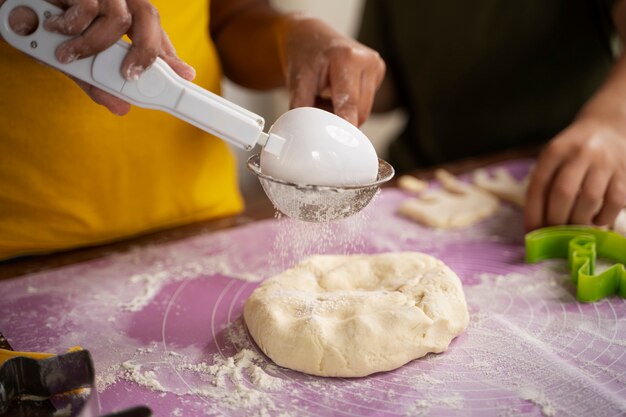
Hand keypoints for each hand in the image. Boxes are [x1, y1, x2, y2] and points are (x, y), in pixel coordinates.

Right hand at [1, 0, 194, 114]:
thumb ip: (97, 81)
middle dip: (145, 52)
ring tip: (69, 54)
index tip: (184, 75)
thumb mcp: (76, 60)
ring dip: (95, 45)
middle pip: (148, 18)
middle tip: (129, 76)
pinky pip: (88, 8)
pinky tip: (55, 28)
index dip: (169, 54)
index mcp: (123, 13)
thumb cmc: (46, 29)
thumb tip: (122, 108)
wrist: (11, 5)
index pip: (155, 32)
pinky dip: (72, 26)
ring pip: (118, 18)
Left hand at [281, 15, 384, 125]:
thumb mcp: (296, 80)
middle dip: (338, 119)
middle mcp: (367, 61)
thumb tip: (305, 134)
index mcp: (347, 58)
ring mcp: (376, 67)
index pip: (349, 103)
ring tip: (326, 95)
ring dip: (344, 113)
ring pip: (363, 111)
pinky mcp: (378, 73)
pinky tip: (337, 91)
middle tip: (318, 108)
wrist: (310, 35)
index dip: (345, 127)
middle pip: (359, 112)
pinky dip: (350, 105)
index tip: (342, 144)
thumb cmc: (303, 55)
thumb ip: (302, 108)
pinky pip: (365, 103)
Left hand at [525, 116, 625, 230]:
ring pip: (589, 200)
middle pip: (563, 193)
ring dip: (578, 222)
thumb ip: (544, 185)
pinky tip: (595, 222)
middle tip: (553, 236)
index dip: (533, 212)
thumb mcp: (553, 158)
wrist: (608, 127)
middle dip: (555, 220)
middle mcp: (580, 154)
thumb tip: (537, 225)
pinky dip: (603, 218)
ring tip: (572, 232)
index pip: (539, 185)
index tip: (530, 233)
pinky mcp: (625, 174)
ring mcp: (604, 163)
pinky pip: (614, 203)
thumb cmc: (573, 152)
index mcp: (555, 151)